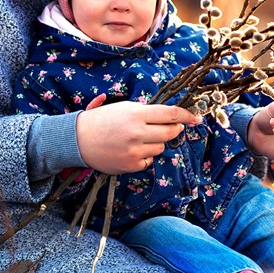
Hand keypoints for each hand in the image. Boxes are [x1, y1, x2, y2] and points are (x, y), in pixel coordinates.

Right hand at [76, 96, 200, 174]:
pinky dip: (145, 156)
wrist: (78, 140)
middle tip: (171, 128)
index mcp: (136, 114)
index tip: (195, 117)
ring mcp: (135, 151)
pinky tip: (131, 150)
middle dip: (175, 129)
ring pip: (160, 147)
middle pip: (171, 132)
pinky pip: (149, 160)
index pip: (170, 114)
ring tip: (138, 139)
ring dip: (155, 142)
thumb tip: (169, 116)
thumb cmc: (101, 120)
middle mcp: (138, 132)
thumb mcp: (123, 107)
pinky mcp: (131, 165)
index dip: (186, 115)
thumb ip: (145, 111)